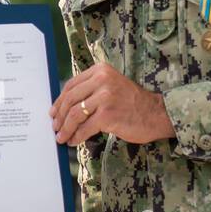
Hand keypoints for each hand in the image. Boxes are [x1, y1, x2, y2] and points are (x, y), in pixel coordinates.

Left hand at [49, 62, 174, 145]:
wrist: (156, 114)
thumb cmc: (133, 103)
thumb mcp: (111, 86)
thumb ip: (92, 90)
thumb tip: (65, 106)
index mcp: (101, 70)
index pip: (72, 85)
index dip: (59, 101)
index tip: (54, 112)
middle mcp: (102, 80)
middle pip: (70, 99)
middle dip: (59, 116)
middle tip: (55, 127)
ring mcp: (104, 97)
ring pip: (75, 114)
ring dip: (65, 128)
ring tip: (61, 137)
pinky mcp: (107, 115)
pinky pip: (85, 127)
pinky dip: (76, 136)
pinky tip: (74, 141)